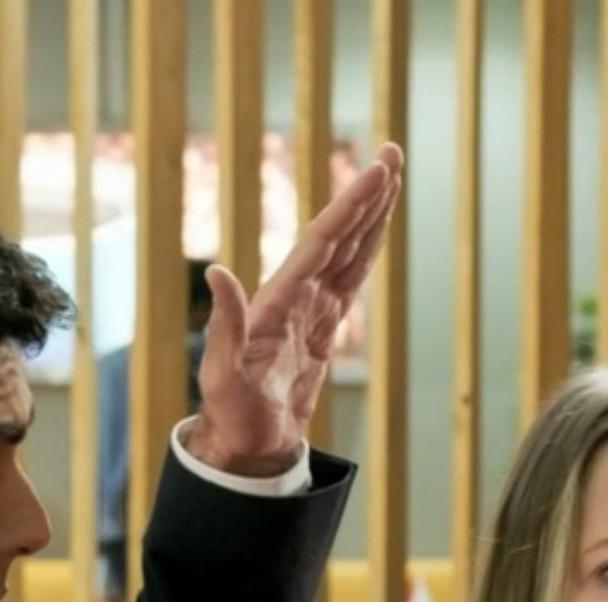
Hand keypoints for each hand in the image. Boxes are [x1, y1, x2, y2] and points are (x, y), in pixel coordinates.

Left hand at [185, 143, 404, 476]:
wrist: (243, 443)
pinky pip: (350, 280)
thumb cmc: (231, 414)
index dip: (350, 206)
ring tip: (390, 176)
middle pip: (339, 235)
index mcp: (279, 300)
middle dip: (366, 195)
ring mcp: (311, 310)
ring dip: (370, 215)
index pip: (322, 242)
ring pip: (348, 252)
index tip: (375, 172)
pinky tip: (376, 231)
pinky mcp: (322, 328)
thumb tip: (216, 272)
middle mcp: (296, 296)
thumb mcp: (222, 375)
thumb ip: (225, 325)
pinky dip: (366, 252)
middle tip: (391, 152)